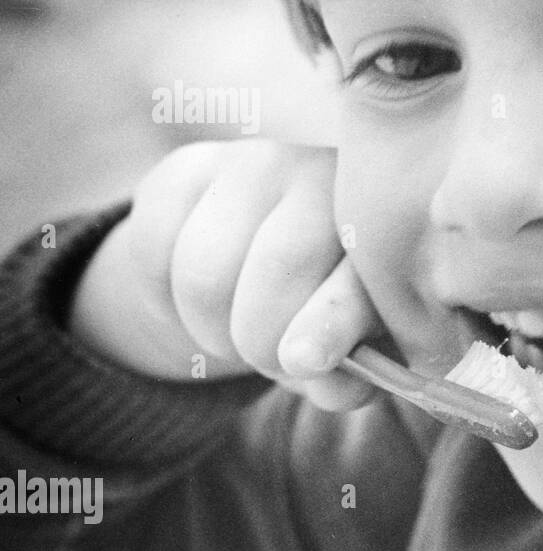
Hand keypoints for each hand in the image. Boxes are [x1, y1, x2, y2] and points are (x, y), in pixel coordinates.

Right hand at [70, 140, 378, 410]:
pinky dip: (164, 302)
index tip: (303, 362)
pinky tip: (198, 297)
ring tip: (233, 334)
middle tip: (266, 361)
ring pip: (205, 275)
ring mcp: (253, 164)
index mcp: (379, 226)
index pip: (355, 272)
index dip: (330, 320)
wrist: (256, 258)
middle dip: (261, 342)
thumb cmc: (320, 312)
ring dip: (210, 332)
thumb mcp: (346, 349)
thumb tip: (330, 385)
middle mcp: (324, 176)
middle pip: (278, 269)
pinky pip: (154, 255)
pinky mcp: (185, 170)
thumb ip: (345, 373)